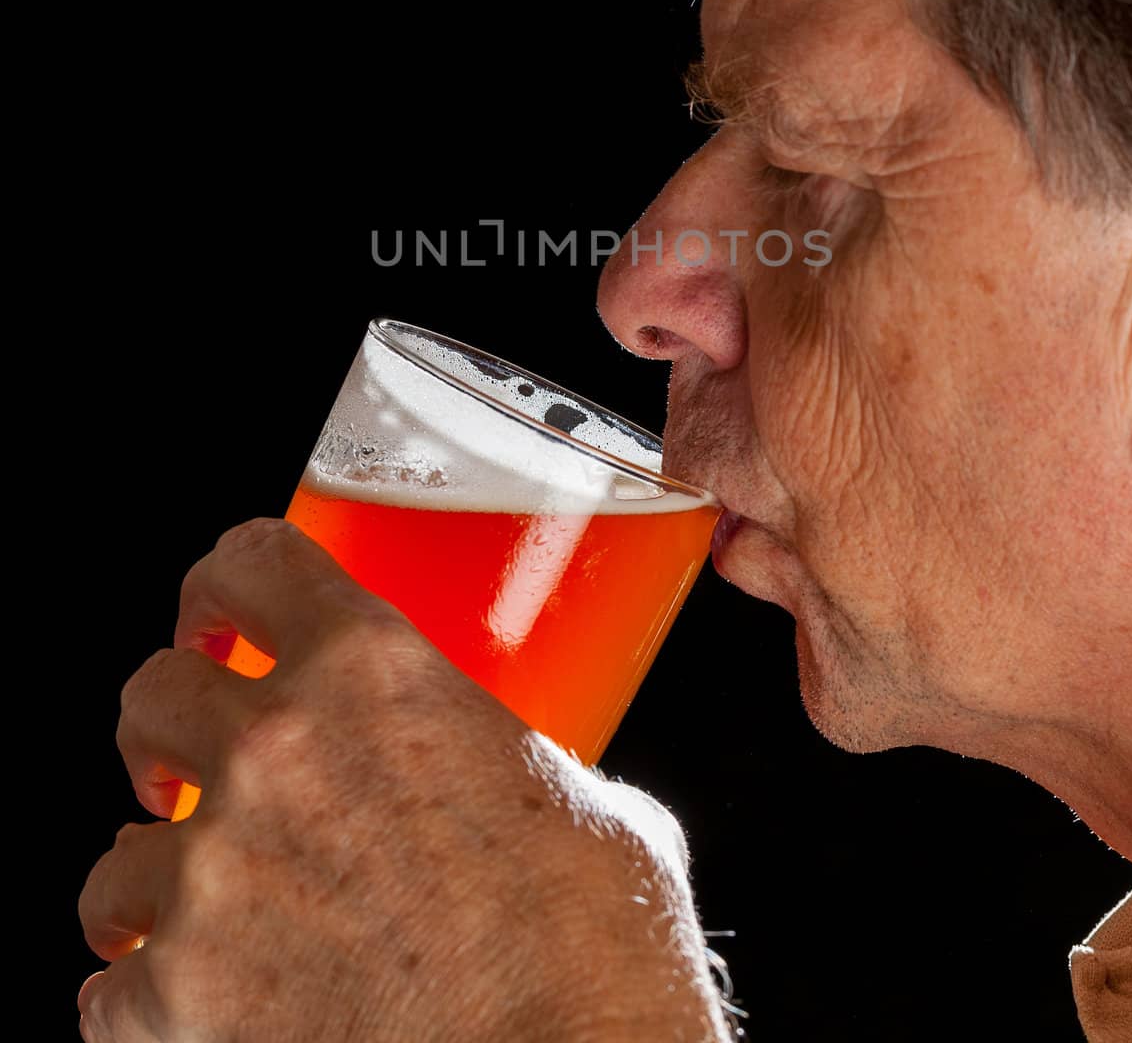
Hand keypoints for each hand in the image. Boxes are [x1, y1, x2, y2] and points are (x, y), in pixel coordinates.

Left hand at [78, 517, 731, 1040]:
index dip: (221, 583)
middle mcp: (276, 750)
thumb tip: (511, 785)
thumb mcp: (572, 793)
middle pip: (152, 692)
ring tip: (208, 913)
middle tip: (199, 766)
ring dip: (157, 878)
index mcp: (374, 671)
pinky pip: (107, 992)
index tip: (220, 620)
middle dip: (170, 728)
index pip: (253, 560)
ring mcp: (214, 876)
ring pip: (114, 854)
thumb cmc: (597, 940)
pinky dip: (147, 1003)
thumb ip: (506, 763)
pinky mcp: (178, 1000)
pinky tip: (205, 1009)